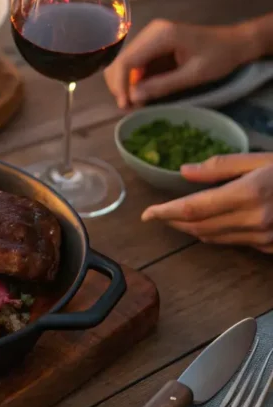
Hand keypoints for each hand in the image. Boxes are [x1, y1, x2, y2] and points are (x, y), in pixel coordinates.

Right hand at [104, 19, 254, 108]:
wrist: (235, 42)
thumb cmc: (219, 57)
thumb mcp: (193, 75)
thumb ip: (162, 86)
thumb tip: (133, 98)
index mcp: (161, 35)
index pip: (128, 61)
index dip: (121, 85)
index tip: (124, 105)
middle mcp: (151, 32)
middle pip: (121, 60)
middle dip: (120, 85)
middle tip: (128, 107)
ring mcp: (151, 37)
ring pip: (125, 63)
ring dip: (126, 83)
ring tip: (134, 103)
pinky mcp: (153, 44)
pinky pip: (136, 63)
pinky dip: (135, 80)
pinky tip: (141, 93)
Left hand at [141, 154, 272, 251]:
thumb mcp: (261, 159)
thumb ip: (222, 166)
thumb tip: (185, 171)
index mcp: (249, 193)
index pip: (194, 208)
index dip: (166, 212)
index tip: (146, 214)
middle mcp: (254, 220)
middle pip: (199, 227)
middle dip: (173, 221)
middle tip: (158, 214)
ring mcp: (264, 238)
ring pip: (214, 238)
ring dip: (191, 229)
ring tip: (178, 217)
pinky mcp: (270, 247)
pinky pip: (233, 242)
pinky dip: (216, 233)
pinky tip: (211, 222)